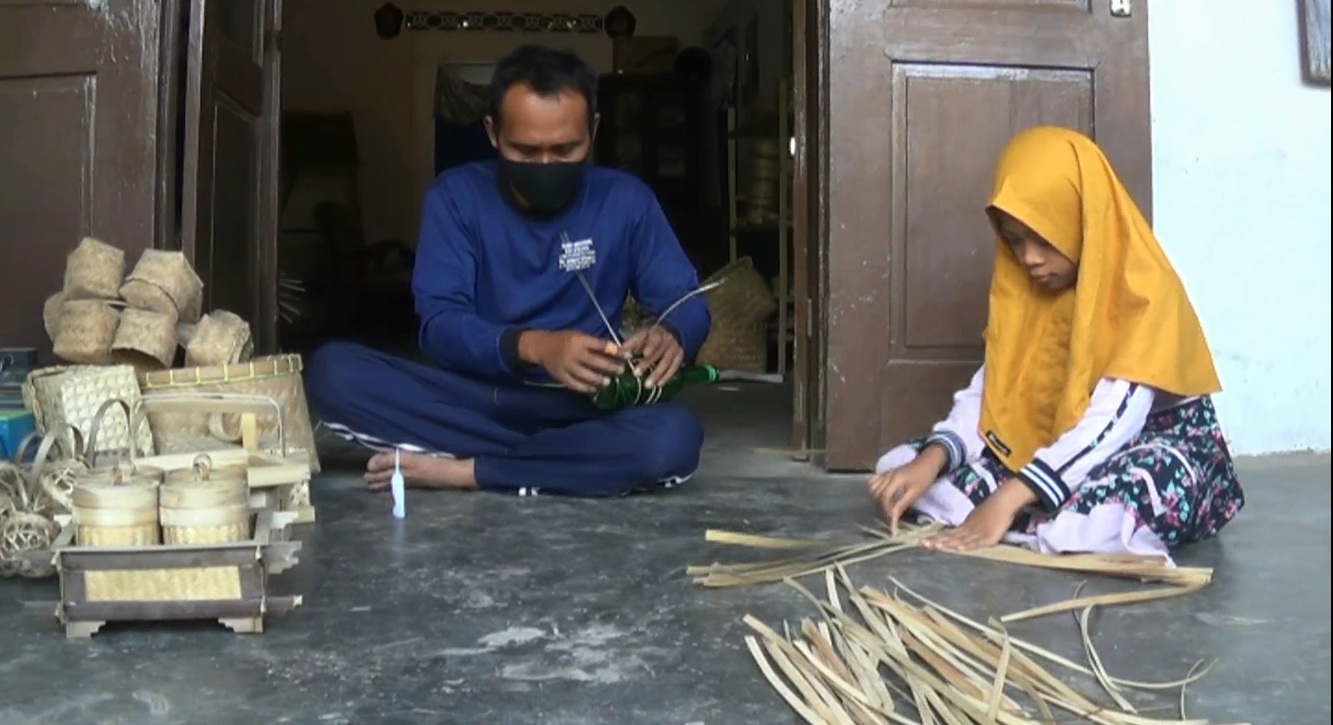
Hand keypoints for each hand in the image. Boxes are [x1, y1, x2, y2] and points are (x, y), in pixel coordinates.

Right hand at [520, 330, 625, 393]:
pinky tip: (594, 389)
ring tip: (608, 382)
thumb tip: (616, 351)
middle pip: (595, 361)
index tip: (626, 356)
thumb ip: (594, 343)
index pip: (600, 345)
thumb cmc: (564, 339)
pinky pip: (575, 384)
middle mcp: (573, 352)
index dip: (615, 351)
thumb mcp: (579, 335)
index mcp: (579, 340)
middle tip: (621, 371)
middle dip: (610, 367)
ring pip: (585, 375)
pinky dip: (586, 388)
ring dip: (599, 380)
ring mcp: (566, 366)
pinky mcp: (561, 376)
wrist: (542, 347)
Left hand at [622, 326, 683, 386]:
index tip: (629, 356)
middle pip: (655, 351)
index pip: (643, 337)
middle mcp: (664, 337)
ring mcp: (673, 346)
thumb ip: (631, 344)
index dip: (637, 346)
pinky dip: (667, 376)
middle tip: (636, 374)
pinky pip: (674, 367)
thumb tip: (619, 354)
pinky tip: (659, 384)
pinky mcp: (680, 355)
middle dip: (646, 363)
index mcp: (652, 331)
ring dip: (656, 374)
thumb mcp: (640, 336)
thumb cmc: (650, 338)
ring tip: (647, 385)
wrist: (672, 333)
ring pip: (665, 361)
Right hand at [867, 445, 947, 533]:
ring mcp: (885, 474)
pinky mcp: (886, 474)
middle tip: (890, 516)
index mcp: (895, 480)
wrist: (927, 462)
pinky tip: (881, 497)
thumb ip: (902, 504)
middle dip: (882, 507)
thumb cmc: (924, 478)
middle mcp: (887, 476)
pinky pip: (874, 482)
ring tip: (887, 508)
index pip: (884, 497)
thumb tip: (893, 518)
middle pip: (877, 494)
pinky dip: (874, 490)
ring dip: (877, 499)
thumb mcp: (915, 493)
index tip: (892, 521)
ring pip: (873, 488)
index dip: (886, 510)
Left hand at [921, 480, 1036, 552]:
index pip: (948, 534)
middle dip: (937, 541)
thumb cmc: (991, 510)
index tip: (922, 541)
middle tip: (923, 544)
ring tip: (936, 546)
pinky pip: (977, 542)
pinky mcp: (989, 537)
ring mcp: (978, 533)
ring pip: (961, 540)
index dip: (936, 538)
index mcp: (965, 527)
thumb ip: (967, 529)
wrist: (1003, 501)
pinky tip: (959, 548)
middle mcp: (969, 530)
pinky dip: (968, 545)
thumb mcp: (976, 520)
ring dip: (948, 544)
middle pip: (951, 537)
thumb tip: (957, 537)